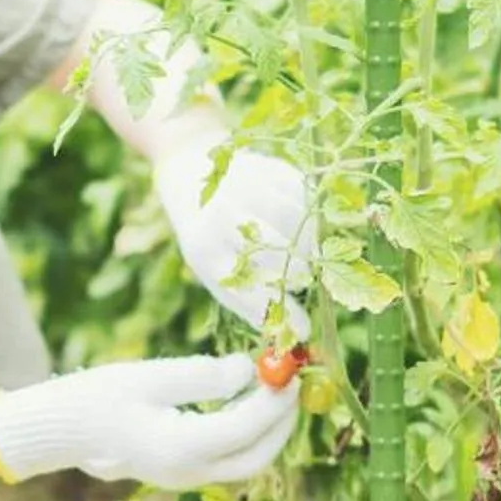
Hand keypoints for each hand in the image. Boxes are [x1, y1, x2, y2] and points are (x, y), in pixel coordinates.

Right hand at [0, 355, 297, 489]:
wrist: (61, 430)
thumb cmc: (99, 397)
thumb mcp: (152, 377)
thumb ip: (203, 376)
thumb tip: (248, 370)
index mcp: (182, 448)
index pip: (247, 427)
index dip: (274, 399)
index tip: (289, 369)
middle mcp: (189, 471)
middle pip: (257, 457)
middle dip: (281, 422)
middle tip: (293, 385)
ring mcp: (184, 477)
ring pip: (244, 462)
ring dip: (266, 429)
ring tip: (273, 389)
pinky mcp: (179, 471)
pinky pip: (226, 459)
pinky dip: (245, 434)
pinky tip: (243, 402)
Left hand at [151, 140, 315, 340]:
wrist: (189, 175)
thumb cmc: (207, 237)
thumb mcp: (214, 269)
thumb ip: (249, 300)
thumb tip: (295, 334)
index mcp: (204, 251)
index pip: (249, 291)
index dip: (282, 314)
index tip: (306, 330)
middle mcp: (221, 217)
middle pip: (277, 255)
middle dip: (298, 276)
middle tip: (306, 283)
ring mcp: (245, 187)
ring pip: (296, 222)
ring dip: (310, 245)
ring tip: (308, 255)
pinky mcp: (266, 167)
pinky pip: (303, 197)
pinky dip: (312, 216)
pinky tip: (306, 226)